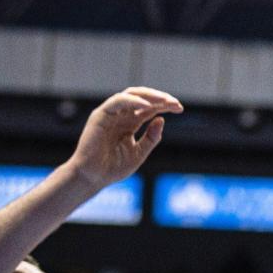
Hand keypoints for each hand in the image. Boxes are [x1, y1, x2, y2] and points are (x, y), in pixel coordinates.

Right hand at [64, 87, 182, 188]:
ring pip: (131, 95)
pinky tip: (147, 106)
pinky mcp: (100, 115)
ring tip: (165, 100)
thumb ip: (151, 137)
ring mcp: (110, 114)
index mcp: (130, 123)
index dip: (165, 106)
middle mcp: (121, 116)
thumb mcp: (139, 153)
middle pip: (143, 98)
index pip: (150, 109)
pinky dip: (133, 101)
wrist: (92, 177)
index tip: (179, 108)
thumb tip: (161, 119)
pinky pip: (118, 101)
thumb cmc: (113, 168)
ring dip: (149, 96)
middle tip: (175, 103)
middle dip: (161, 98)